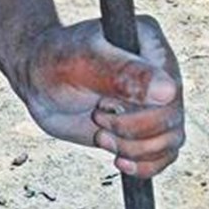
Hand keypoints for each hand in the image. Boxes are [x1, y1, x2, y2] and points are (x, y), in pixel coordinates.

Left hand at [18, 16, 184, 177]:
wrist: (37, 80)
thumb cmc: (54, 62)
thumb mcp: (80, 64)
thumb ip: (122, 74)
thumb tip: (170, 91)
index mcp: (150, 43)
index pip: (171, 88)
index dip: (139, 110)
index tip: (101, 104)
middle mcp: (160, 70)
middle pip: (172, 118)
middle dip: (131, 131)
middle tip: (97, 117)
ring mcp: (155, 98)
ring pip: (171, 139)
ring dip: (134, 149)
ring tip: (102, 135)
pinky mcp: (147, 124)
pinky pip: (166, 153)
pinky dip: (146, 165)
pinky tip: (120, 160)